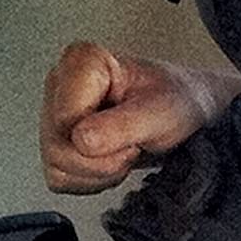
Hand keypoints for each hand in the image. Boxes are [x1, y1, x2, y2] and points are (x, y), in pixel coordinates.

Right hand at [40, 42, 240, 193]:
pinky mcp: (55, 141)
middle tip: (133, 141)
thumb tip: (81, 140)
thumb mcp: (162, 111)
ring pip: (56, 167)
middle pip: (58, 147)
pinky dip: (92, 180)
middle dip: (103, 159)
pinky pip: (59, 178)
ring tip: (124, 147)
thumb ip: (123, 125)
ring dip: (99, 171)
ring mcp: (53, 114)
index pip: (66, 119)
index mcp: (82, 61)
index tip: (133, 124)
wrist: (187, 112)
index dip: (102, 136)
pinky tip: (111, 158)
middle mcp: (60, 83)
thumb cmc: (177, 100)